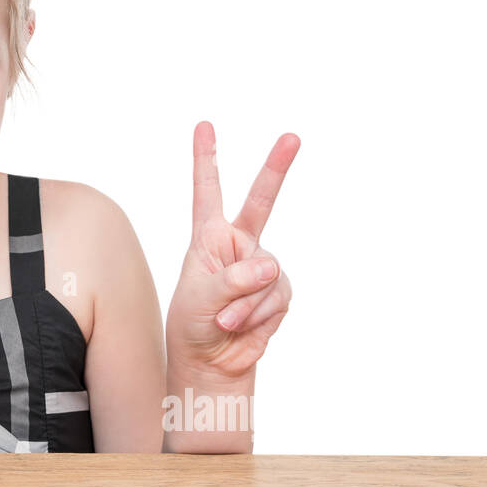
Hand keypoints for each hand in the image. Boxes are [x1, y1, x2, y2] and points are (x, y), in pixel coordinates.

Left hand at [166, 122, 299, 379]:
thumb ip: (233, 279)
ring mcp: (262, 267)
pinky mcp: (278, 291)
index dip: (206, 158)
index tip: (204, 125)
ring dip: (245, 304)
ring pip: (267, 274)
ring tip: (225, 320)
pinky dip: (257, 316)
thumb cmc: (194, 323)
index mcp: (208, 236)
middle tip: (292, 136)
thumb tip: (269, 268)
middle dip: (277, 169)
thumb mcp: (200, 298)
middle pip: (261, 201)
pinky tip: (241, 327)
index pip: (207, 191)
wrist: (212, 361)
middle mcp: (238, 244)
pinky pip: (275, 298)